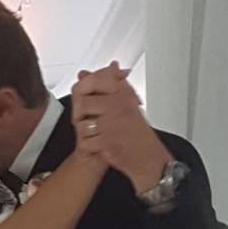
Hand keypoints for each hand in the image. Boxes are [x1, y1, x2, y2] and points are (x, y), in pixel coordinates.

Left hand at [71, 61, 172, 192]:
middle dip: (80, 114)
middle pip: (82, 102)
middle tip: (88, 119)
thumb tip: (84, 72)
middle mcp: (118, 105)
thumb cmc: (136, 130)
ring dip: (85, 132)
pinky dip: (89, 146)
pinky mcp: (108, 142)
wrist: (147, 156)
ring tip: (96, 133)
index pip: (93, 81)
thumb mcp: (125, 101)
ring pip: (82, 124)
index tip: (87, 98)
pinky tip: (98, 143)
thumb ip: (104, 86)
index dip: (84, 90)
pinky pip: (85, 142)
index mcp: (122, 93)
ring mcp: (112, 124)